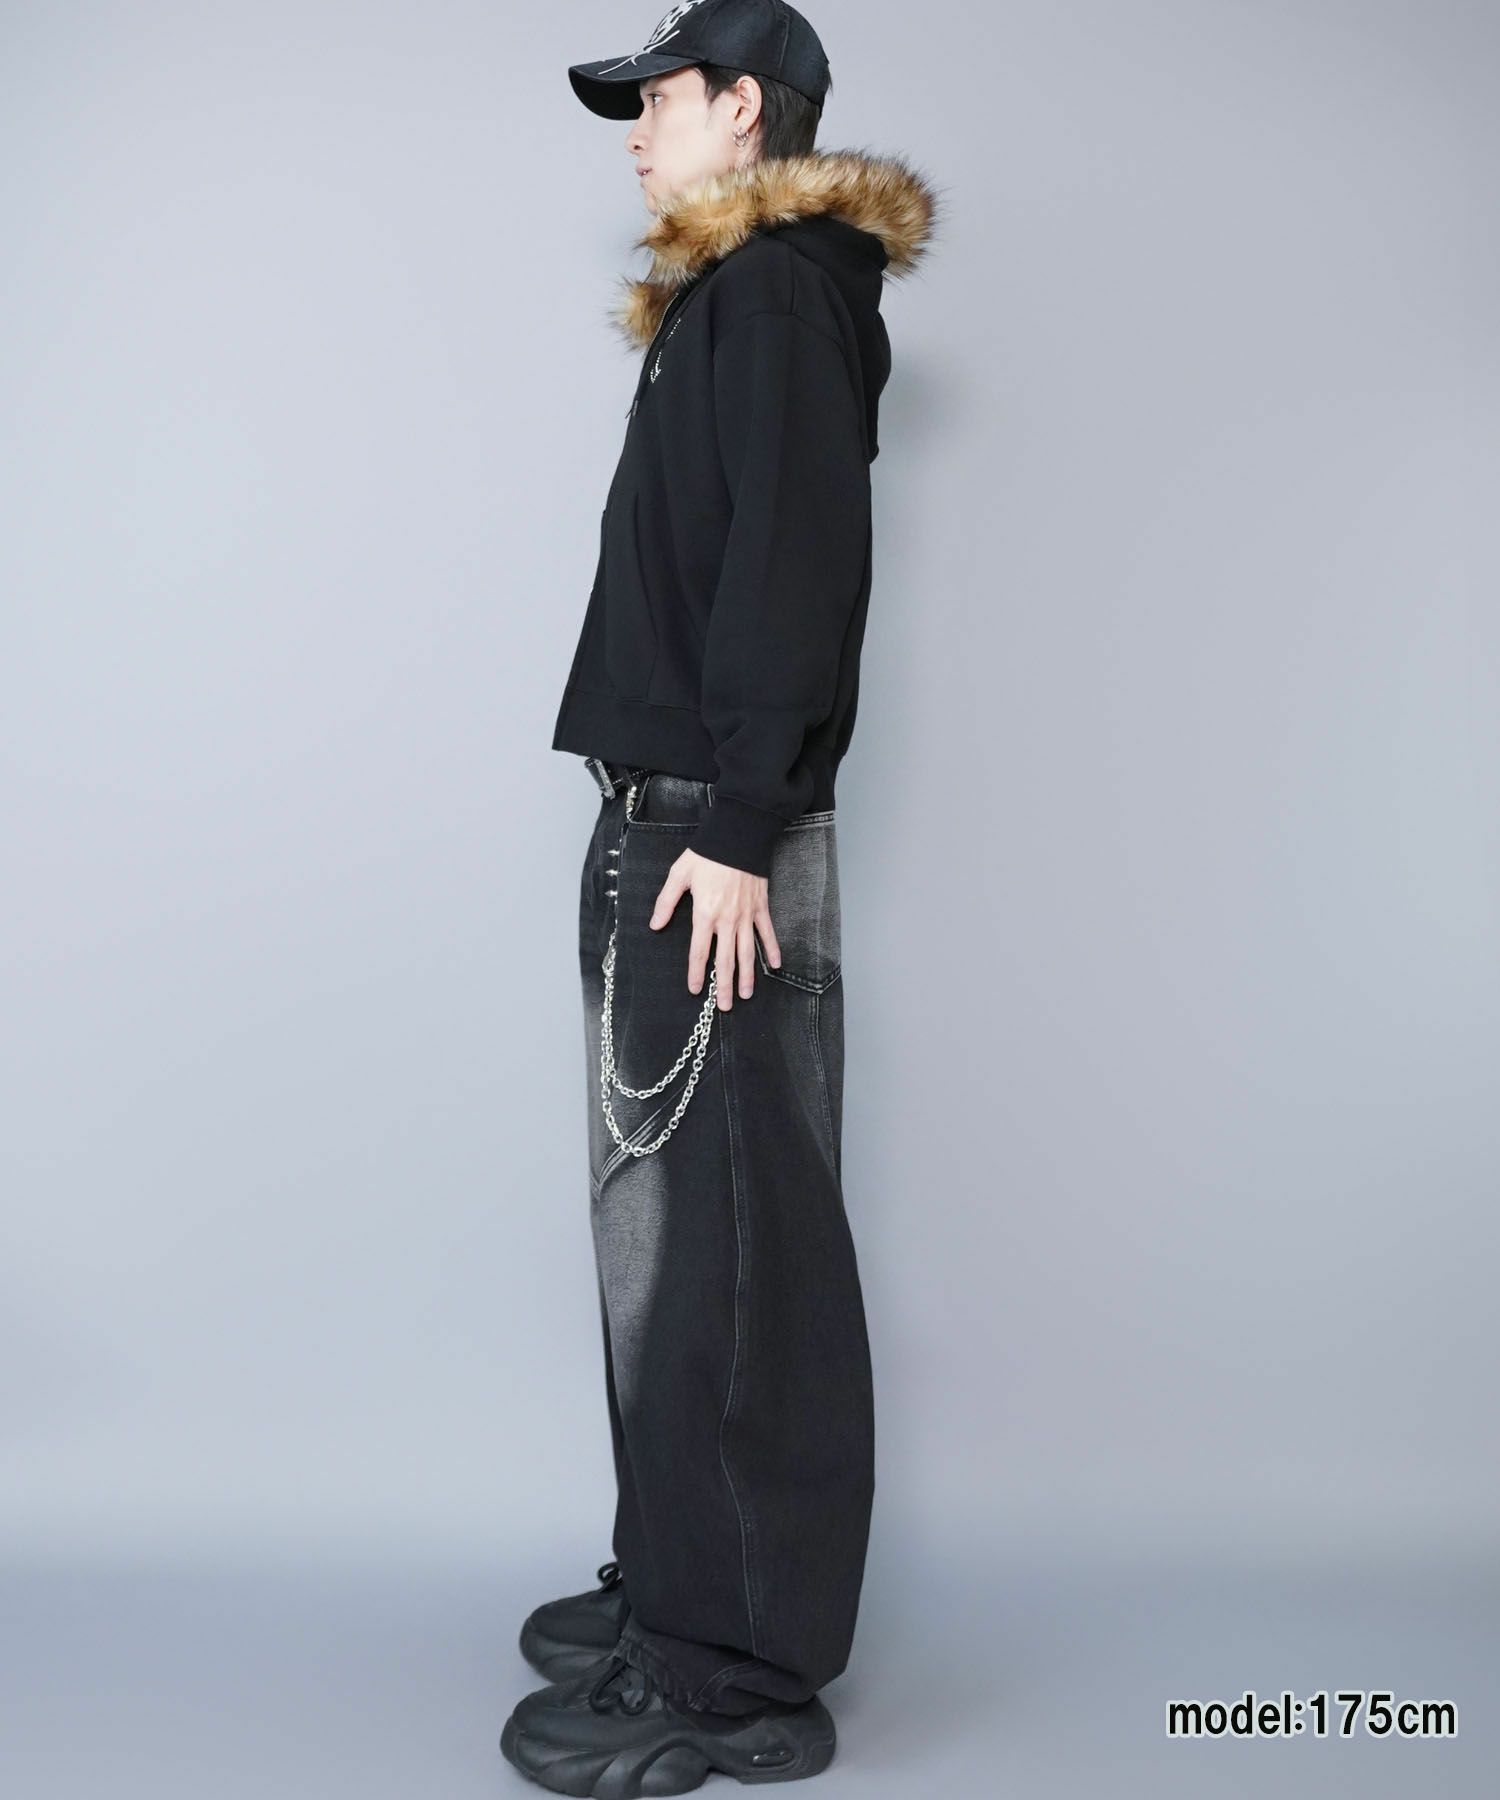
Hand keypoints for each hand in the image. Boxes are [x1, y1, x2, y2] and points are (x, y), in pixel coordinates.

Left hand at [650, 850, 782, 1008]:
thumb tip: (655, 925)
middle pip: (724, 960)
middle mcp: (726, 920)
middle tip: (724, 1006)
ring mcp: (746, 916)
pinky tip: (775, 965)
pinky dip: (771, 949)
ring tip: (744, 995)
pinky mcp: (760, 907)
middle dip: (723, 985)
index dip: (695, 973)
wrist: (738, 837)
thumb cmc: (706, 855)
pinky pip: (767, 933)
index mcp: (704, 914)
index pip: (698, 952)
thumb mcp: (679, 875)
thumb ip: (666, 902)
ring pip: (746, 952)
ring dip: (746, 976)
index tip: (694, 990)